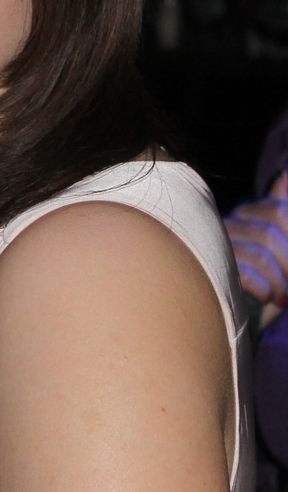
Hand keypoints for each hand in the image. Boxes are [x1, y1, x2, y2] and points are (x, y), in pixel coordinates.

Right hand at [225, 173, 287, 328]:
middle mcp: (227, 225)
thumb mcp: (278, 248)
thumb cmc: (261, 281)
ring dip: (279, 280)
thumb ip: (281, 211)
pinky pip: (245, 273)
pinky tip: (266, 298)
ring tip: (280, 296)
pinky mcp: (210, 272)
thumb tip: (285, 175)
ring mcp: (216, 247)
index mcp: (247, 214)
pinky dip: (264, 289)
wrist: (234, 316)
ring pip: (260, 253)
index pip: (278, 210)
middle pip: (271, 231)